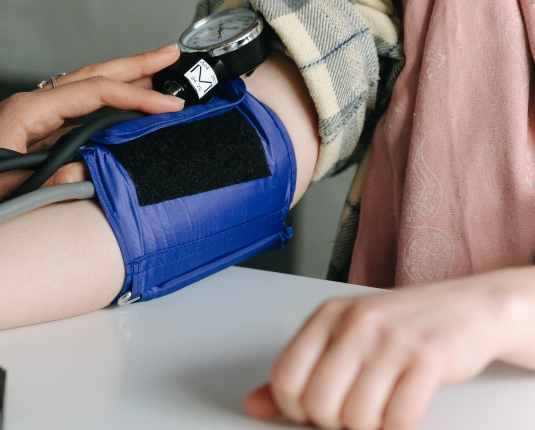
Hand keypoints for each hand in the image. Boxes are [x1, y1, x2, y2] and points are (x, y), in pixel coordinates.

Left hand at [0, 44, 184, 184]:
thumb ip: (53, 181)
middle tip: (171, 55)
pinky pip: (71, 116)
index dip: (137, 97)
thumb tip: (91, 172)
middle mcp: (26, 109)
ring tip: (154, 77)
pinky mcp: (23, 139)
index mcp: (25, 111)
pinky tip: (115, 115)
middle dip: (134, 66)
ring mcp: (24, 122)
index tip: (171, 105)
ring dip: (119, 83)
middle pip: (90, 77)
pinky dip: (100, 109)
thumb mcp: (6, 190)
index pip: (95, 93)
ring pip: (82, 94)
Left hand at [245, 268, 534, 429]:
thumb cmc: (401, 326)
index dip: (295, 408)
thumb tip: (255, 406)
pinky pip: (398, 419)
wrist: (470, 307)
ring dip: (367, 427)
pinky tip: (400, 412)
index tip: (314, 411)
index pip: (284, 378)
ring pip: (356, 417)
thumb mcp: (343, 337)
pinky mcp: (428, 359)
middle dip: (333, 422)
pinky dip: (396, 427)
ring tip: (378, 410)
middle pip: (318, 404)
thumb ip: (299, 371)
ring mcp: (392, 340)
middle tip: (352, 413)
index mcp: (326, 317)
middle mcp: (355, 324)